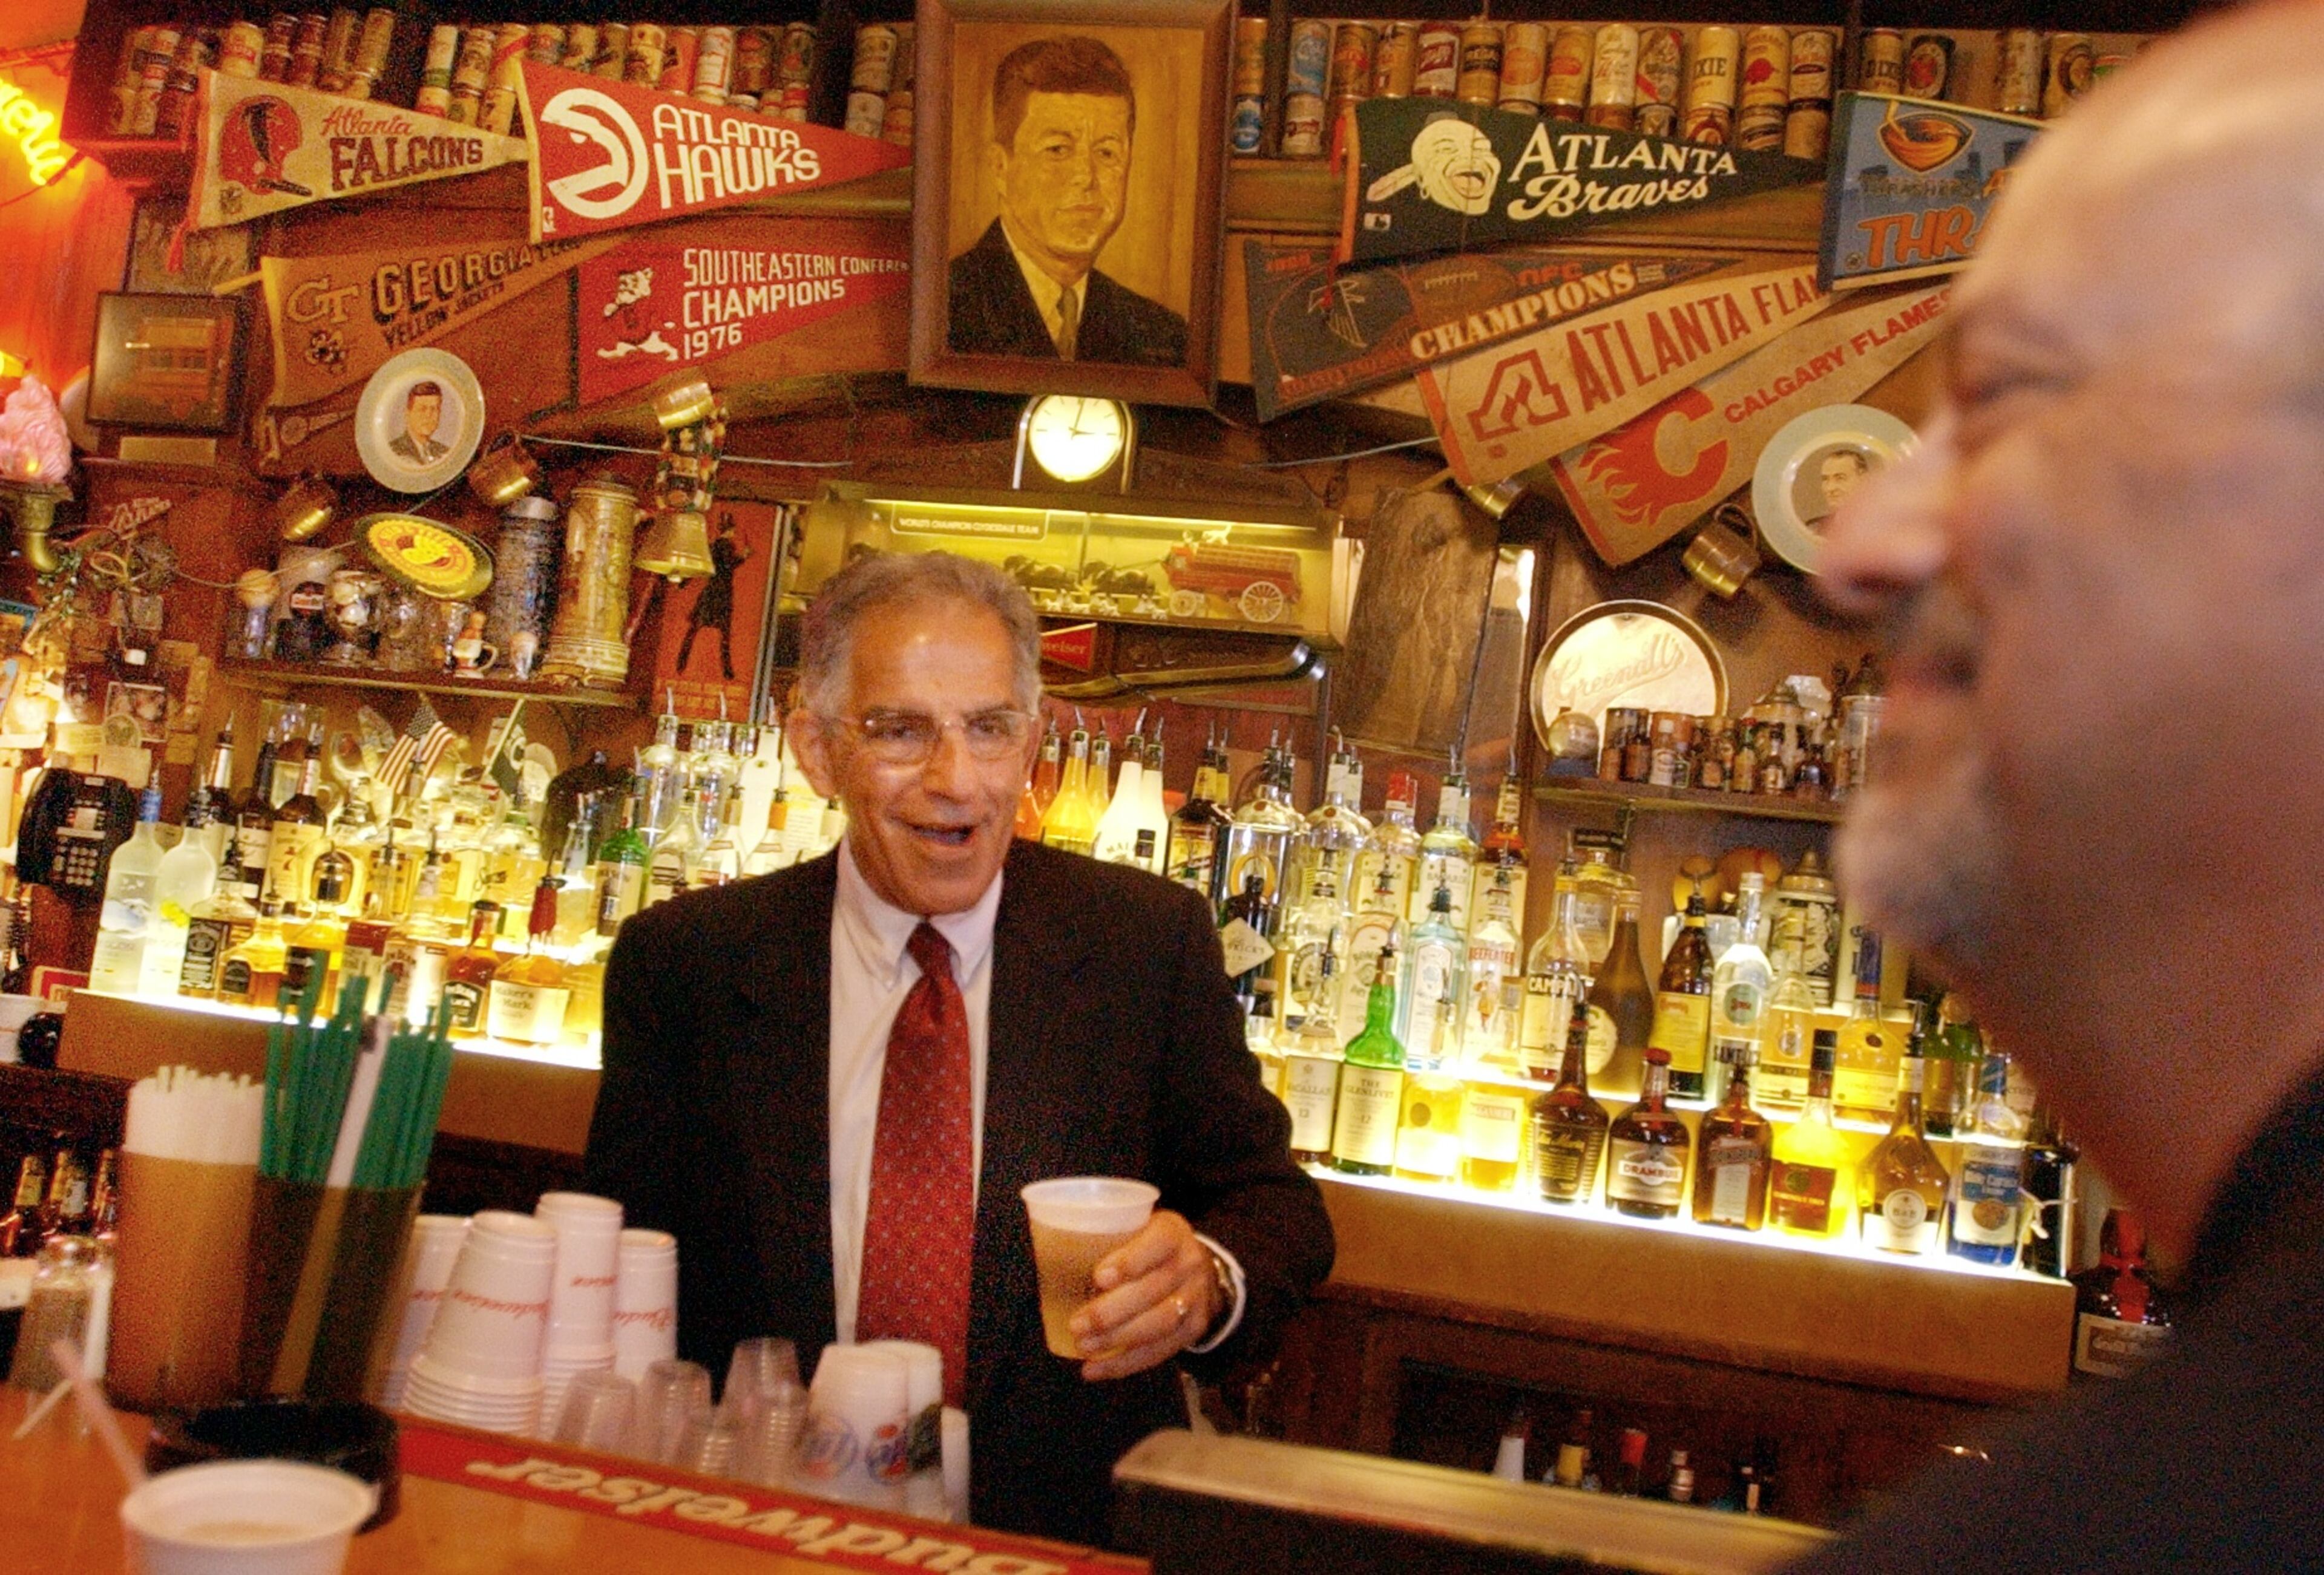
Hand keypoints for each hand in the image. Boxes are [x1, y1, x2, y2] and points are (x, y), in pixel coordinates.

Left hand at [1069, 1209, 1219, 1381]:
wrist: (1200, 1268)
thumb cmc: (1148, 1246)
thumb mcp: (1136, 1227)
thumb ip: (1106, 1237)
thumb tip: (1050, 1249)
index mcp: (1172, 1232)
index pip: (1158, 1243)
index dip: (1131, 1261)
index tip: (1099, 1277)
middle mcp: (1189, 1264)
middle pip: (1153, 1291)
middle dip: (1112, 1312)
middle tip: (1077, 1325)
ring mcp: (1195, 1298)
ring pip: (1159, 1323)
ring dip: (1117, 1340)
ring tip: (1084, 1347)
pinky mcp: (1193, 1329)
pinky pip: (1160, 1351)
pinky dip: (1125, 1364)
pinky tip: (1095, 1369)